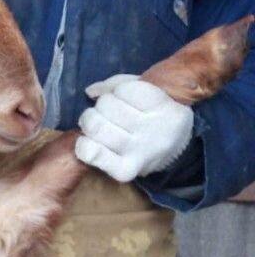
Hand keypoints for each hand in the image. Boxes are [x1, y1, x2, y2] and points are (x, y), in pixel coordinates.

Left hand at [75, 75, 193, 181]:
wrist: (173, 151)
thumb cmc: (154, 114)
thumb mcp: (149, 91)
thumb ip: (119, 84)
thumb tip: (90, 92)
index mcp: (165, 108)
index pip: (127, 90)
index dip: (117, 90)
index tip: (123, 96)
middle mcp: (154, 132)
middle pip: (106, 107)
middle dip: (101, 105)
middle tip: (107, 112)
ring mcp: (139, 154)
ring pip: (95, 128)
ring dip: (89, 122)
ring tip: (98, 124)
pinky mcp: (124, 172)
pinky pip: (90, 154)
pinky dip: (83, 144)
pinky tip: (91, 141)